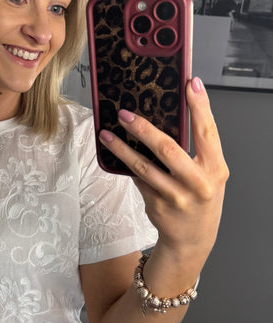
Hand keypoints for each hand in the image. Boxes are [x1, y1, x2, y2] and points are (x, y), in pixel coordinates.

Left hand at [99, 77, 228, 268]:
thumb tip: (168, 118)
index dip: (199, 106)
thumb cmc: (201, 198)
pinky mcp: (157, 205)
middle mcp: (197, 182)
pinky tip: (114, 153)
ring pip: (143, 167)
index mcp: (215, 168)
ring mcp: (176, 196)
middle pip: (168, 149)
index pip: (208, 131)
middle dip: (143, 128)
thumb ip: (197, 151)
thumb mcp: (209, 174)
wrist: (193, 239)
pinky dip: (126, 166)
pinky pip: (138, 180)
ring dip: (121, 148)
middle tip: (124, 113)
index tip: (190, 83)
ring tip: (106, 134)